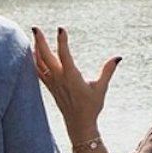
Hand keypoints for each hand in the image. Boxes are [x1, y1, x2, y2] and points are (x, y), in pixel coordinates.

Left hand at [31, 27, 120, 143]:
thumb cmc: (91, 106)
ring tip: (34, 36)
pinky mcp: (50, 87)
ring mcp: (53, 83)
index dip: (62, 41)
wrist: (79, 124)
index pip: (64, 55)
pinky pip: (39, 72)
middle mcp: (59, 79)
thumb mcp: (101, 88)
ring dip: (35, 49)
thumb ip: (108, 71)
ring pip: (39, 63)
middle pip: (45, 57)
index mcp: (72, 77)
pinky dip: (34, 61)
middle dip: (40, 41)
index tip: (61, 28)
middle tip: (35, 28)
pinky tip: (33, 54)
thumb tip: (118, 57)